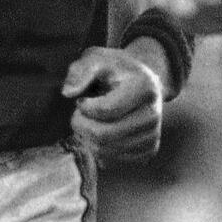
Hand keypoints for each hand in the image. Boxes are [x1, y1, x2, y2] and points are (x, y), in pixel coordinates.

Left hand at [62, 46, 164, 163]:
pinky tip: (100, 133)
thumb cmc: (113, 70)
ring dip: (87, 139)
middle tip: (78, 114)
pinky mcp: (148, 152)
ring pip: (105, 152)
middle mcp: (154, 113)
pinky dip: (97, 150)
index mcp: (145, 87)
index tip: (82, 99)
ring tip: (89, 122)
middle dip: (81, 126)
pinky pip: (112, 162)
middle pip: (104, 136)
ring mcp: (153, 135)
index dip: (84, 107)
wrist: (140, 82)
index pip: (105, 110)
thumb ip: (80, 71)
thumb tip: (68, 93)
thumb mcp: (96, 59)